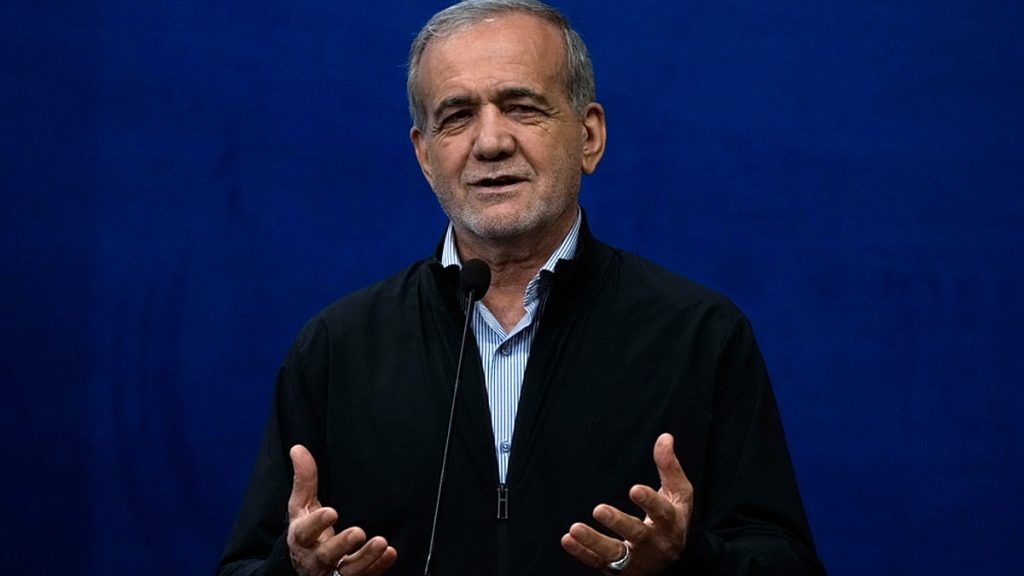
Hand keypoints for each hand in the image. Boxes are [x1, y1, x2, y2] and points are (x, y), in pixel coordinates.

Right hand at [286, 445, 397, 575]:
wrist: (304, 570)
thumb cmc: (306, 533)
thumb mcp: (301, 508)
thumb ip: (304, 481)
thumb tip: (298, 448)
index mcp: (301, 538)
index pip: (305, 532)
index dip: (316, 524)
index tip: (331, 512)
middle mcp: (315, 559)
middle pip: (326, 555)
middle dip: (342, 544)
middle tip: (358, 532)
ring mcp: (332, 573)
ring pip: (347, 571)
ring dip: (365, 558)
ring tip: (381, 542)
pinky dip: (377, 567)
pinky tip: (389, 553)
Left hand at [561, 433, 692, 574]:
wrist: (673, 562)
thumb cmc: (672, 519)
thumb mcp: (678, 495)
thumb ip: (669, 467)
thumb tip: (665, 437)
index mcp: (670, 523)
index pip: (662, 512)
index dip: (649, 502)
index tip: (634, 489)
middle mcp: (654, 544)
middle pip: (636, 534)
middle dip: (618, 522)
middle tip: (599, 509)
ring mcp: (635, 559)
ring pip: (614, 553)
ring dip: (594, 541)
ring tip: (575, 528)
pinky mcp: (618, 570)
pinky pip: (598, 563)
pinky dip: (582, 553)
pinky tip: (567, 539)